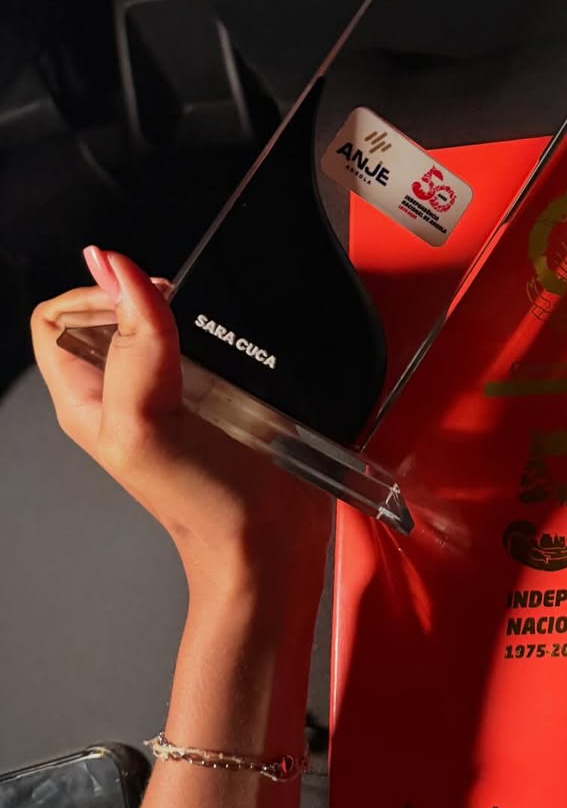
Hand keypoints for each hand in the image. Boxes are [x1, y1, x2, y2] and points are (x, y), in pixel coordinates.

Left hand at [31, 248, 331, 632]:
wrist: (267, 540)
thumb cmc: (201, 505)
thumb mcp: (149, 422)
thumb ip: (132, 344)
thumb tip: (114, 266)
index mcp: (86, 397)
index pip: (58, 315)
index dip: (97, 296)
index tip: (146, 307)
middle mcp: (123, 390)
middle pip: (113, 309)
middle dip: (148, 301)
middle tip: (183, 324)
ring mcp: (171, 391)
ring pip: (166, 322)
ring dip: (194, 318)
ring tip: (212, 344)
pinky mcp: (217, 393)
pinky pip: (215, 340)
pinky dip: (228, 335)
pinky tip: (239, 356)